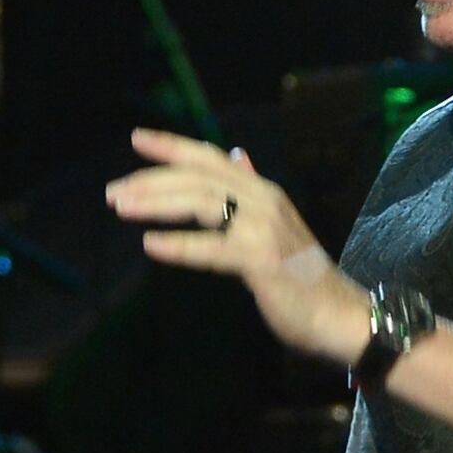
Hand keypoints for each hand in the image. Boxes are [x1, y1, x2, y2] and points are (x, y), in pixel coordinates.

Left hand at [104, 130, 363, 364]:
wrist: (339, 314)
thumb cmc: (300, 274)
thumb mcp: (275, 225)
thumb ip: (252, 192)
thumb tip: (238, 156)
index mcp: (262, 191)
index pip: (211, 158)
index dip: (173, 145)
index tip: (136, 138)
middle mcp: (264, 200)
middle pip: (199, 177)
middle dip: (152, 179)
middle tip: (113, 191)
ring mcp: (265, 228)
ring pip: (203, 202)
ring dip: (157, 203)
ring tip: (121, 208)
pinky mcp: (264, 260)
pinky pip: (214, 248)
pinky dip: (181, 245)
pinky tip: (151, 245)